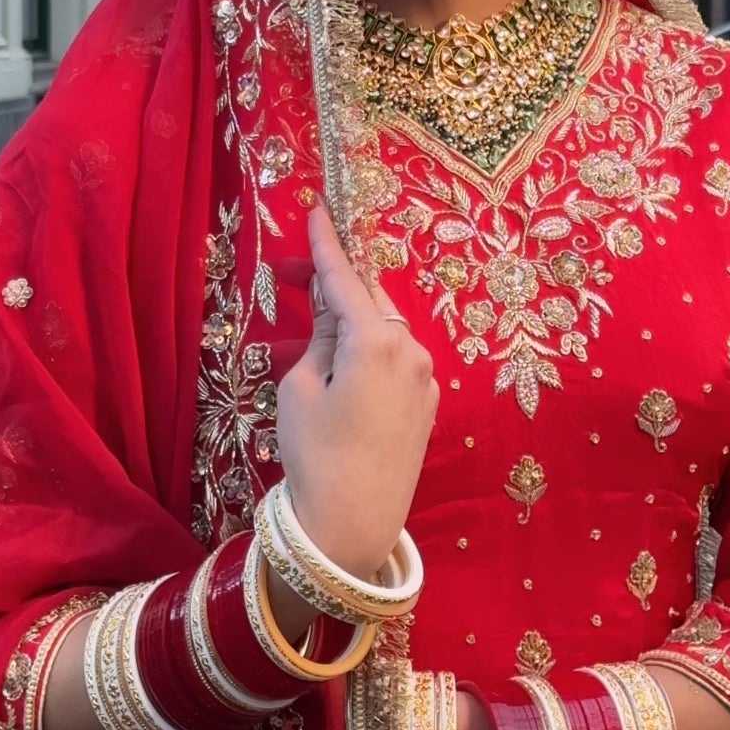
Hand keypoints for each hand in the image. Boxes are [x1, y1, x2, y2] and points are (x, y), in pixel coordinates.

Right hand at [276, 206, 437, 581]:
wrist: (353, 522)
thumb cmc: (315, 454)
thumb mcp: (301, 388)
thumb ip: (319, 338)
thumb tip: (331, 313)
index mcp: (376, 339)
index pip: (345, 277)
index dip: (327, 243)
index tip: (319, 207)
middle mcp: (411, 349)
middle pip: (371, 300)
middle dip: (339, 287)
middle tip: (299, 279)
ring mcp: (426, 377)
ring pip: (387, 331)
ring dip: (356, 326)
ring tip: (320, 342)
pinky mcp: (429, 403)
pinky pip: (398, 361)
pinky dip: (373, 355)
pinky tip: (348, 378)